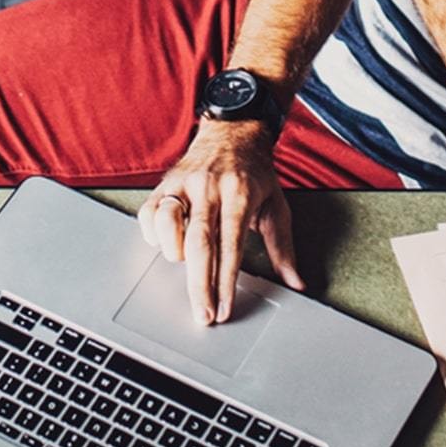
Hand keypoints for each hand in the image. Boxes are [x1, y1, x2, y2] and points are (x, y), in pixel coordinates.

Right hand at [138, 122, 303, 325]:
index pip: (231, 245)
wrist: (233, 131)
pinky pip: (150, 213)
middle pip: (199, 243)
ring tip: (184, 263)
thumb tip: (295, 282)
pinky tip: (167, 243)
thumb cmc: (255, 172)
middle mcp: (210, 187)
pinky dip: (154, 234)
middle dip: (199, 286)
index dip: (226, 281)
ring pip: (169, 224)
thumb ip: (283, 247)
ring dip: (174, 253)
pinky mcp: (166, 182)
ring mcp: (185, 183)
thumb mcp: (276, 204)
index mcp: (241, 193)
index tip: (224, 310)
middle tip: (203, 315)